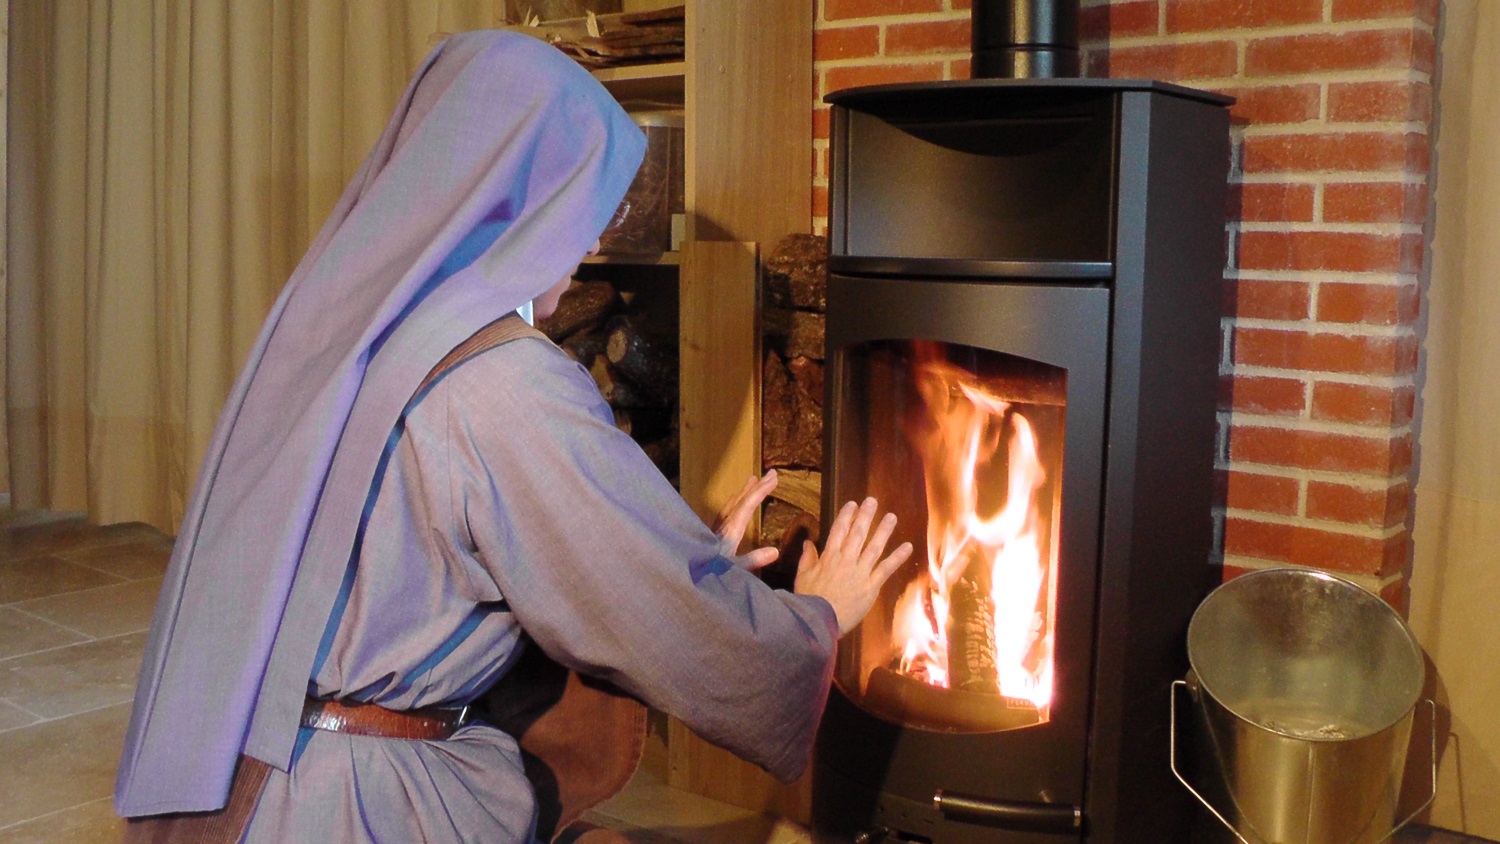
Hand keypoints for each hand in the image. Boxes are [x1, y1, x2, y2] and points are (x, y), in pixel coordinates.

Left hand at [711, 470, 780, 570]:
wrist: (683, 572)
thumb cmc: (707, 575)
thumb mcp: (733, 571)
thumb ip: (753, 560)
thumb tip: (775, 551)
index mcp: (730, 532)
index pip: (747, 506)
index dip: (761, 491)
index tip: (773, 477)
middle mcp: (723, 526)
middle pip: (741, 501)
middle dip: (756, 487)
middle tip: (770, 474)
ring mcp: (715, 529)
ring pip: (732, 504)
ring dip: (744, 492)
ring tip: (752, 481)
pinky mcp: (709, 534)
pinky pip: (724, 512)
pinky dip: (733, 503)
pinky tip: (733, 505)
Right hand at [794, 497, 913, 635]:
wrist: (818, 621)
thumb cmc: (808, 601)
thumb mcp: (802, 577)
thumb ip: (807, 558)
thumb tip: (808, 542)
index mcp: (828, 557)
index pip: (838, 531)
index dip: (846, 516)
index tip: (853, 504)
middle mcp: (846, 560)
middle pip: (857, 534)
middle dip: (865, 516)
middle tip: (872, 501)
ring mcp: (860, 573)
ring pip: (874, 547)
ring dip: (883, 531)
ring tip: (892, 517)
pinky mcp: (870, 586)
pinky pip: (885, 569)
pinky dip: (897, 557)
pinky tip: (907, 547)